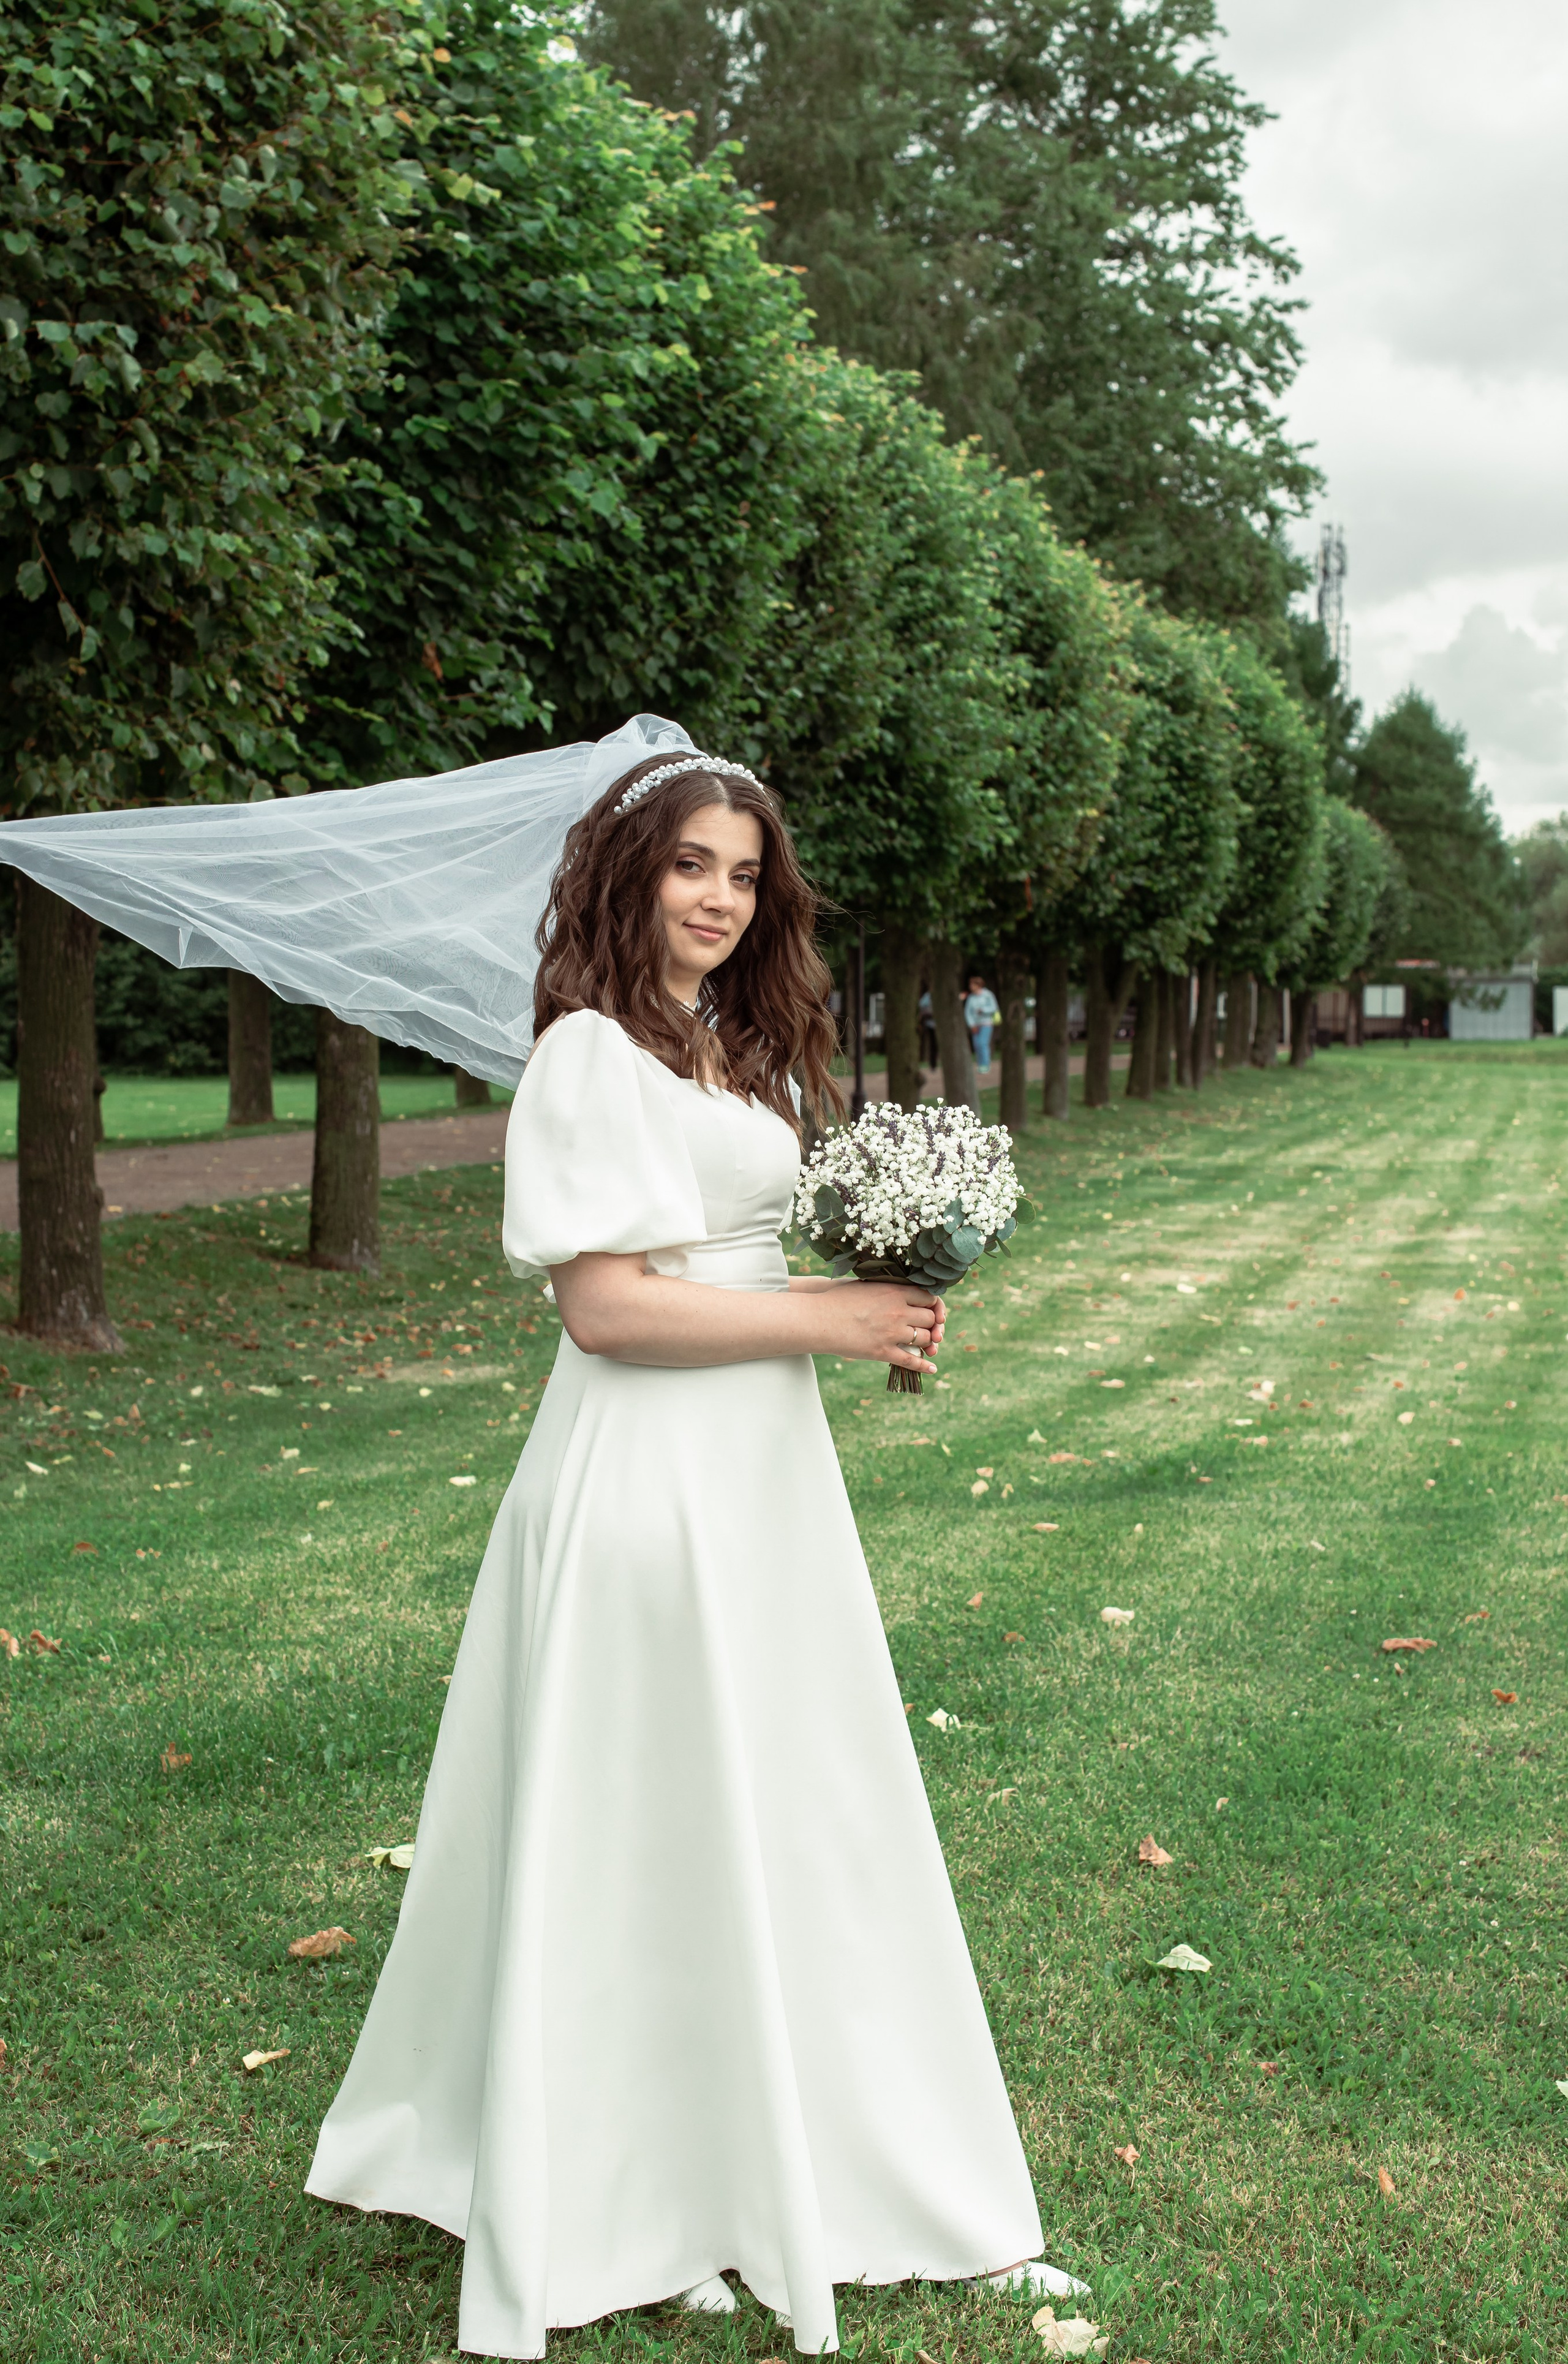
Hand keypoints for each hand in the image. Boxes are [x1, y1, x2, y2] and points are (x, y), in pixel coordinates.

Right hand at [829, 1280, 945, 1374]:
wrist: (819, 1319)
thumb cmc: (839, 1299)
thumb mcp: (868, 1285)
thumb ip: (889, 1288)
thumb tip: (903, 1290)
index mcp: (895, 1292)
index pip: (929, 1298)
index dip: (933, 1306)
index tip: (930, 1310)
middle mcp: (897, 1311)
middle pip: (930, 1319)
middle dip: (931, 1324)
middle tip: (928, 1328)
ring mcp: (891, 1333)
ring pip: (923, 1339)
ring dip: (926, 1342)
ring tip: (924, 1344)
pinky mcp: (883, 1352)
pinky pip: (911, 1360)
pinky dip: (924, 1365)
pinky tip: (932, 1368)